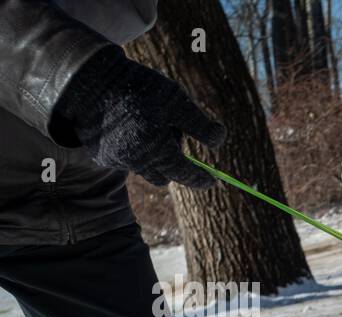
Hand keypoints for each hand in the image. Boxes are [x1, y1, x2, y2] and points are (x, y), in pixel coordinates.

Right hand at [53, 47, 225, 188]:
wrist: (89, 78)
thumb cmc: (138, 88)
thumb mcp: (176, 101)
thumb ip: (201, 125)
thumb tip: (219, 142)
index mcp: (156, 149)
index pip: (185, 173)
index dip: (201, 178)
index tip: (213, 181)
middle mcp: (135, 161)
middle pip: (166, 175)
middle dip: (174, 162)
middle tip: (171, 130)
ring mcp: (115, 160)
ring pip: (146, 168)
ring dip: (153, 156)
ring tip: (146, 123)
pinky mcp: (101, 156)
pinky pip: (127, 162)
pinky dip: (134, 151)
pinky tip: (129, 127)